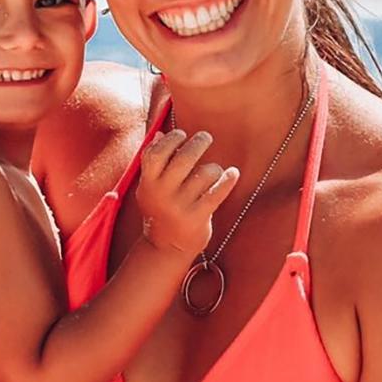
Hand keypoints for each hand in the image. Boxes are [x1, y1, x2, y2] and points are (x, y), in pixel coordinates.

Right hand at [136, 129, 238, 255]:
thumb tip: (158, 133)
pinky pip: (217, 192)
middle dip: (198, 143)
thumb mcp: (150, 188)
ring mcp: (180, 207)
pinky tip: (233, 173)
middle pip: (183, 159)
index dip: (170, 140)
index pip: (155, 153)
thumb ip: (153, 162)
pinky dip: (228, 180)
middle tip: (206, 137)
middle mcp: (162, 194)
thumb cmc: (161, 209)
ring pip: (205, 173)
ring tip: (212, 172)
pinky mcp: (197, 218)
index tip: (181, 134)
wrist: (166, 247)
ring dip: (213, 168)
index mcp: (148, 184)